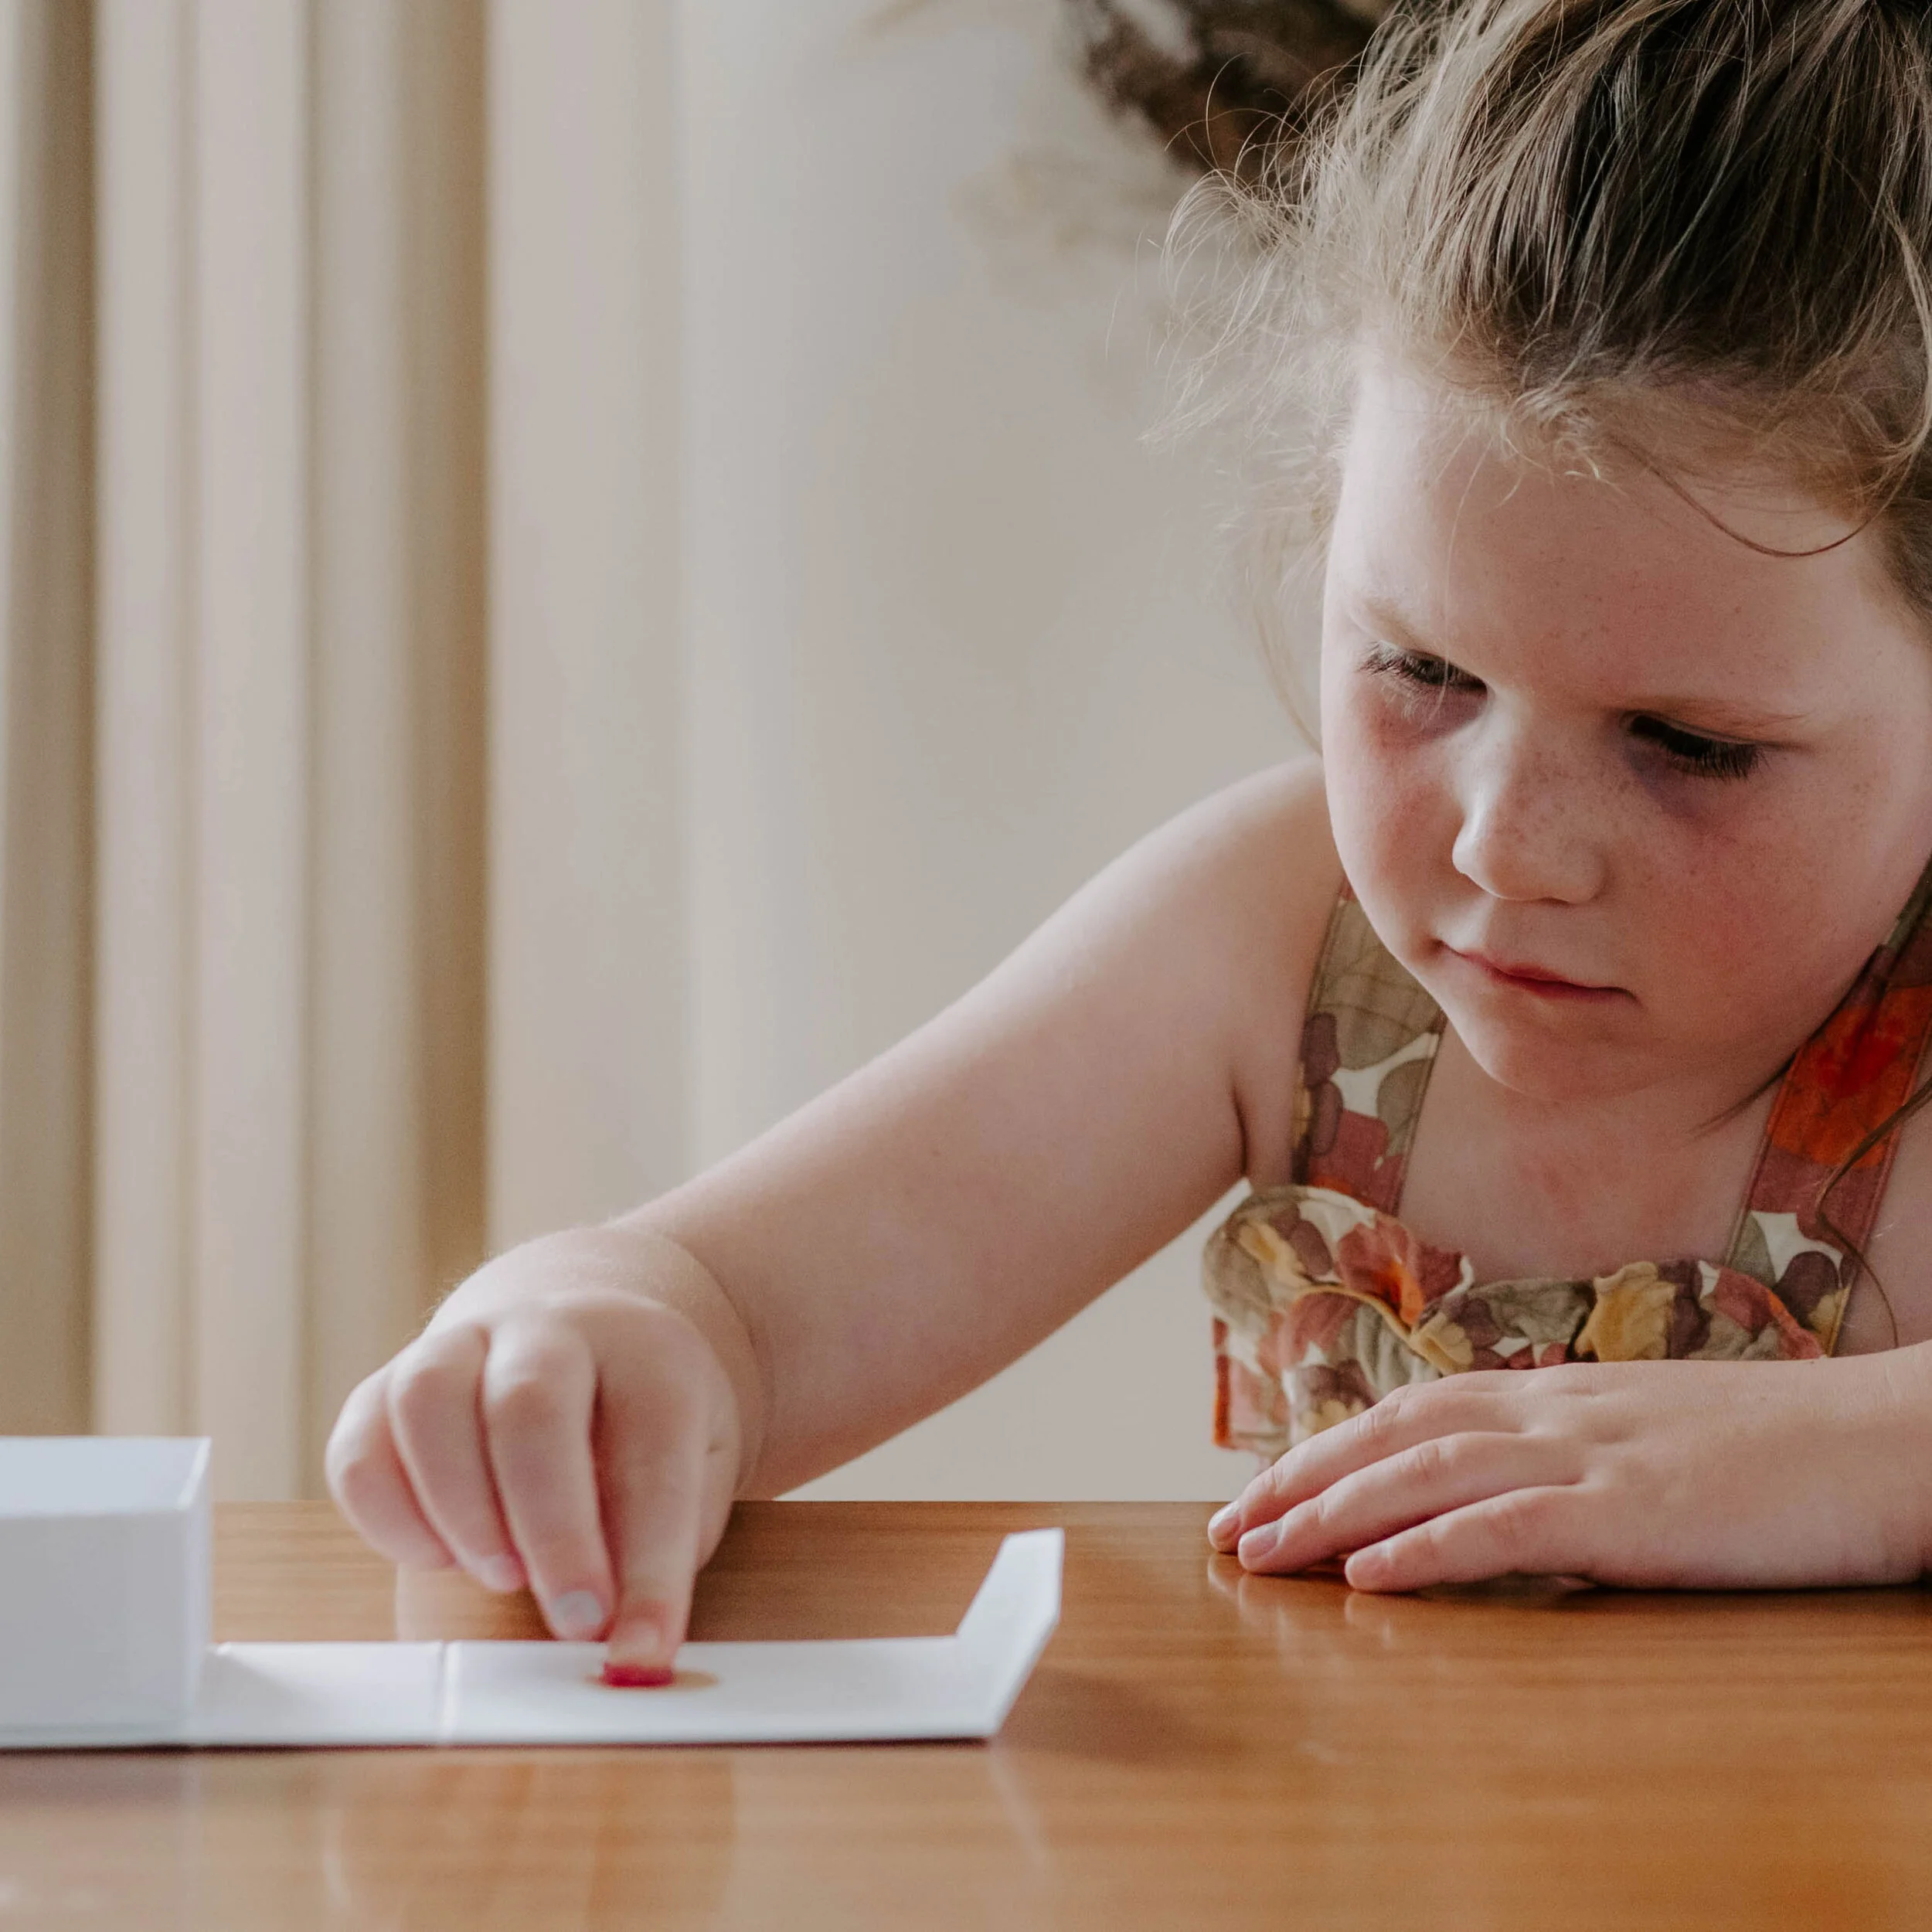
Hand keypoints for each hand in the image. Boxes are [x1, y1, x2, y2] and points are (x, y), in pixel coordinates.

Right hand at [326, 1222, 753, 1679]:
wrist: (582, 1334)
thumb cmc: (641, 1425)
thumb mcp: (691, 1468)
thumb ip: (664, 1545)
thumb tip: (626, 1648)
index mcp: (646, 1348)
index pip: (652, 1445)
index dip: (650, 1560)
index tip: (641, 1651)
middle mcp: (549, 1330)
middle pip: (529, 1405)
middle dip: (550, 1528)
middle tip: (572, 1621)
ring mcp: (462, 1344)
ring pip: (429, 1402)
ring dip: (459, 1509)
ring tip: (502, 1578)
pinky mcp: (387, 1384)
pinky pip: (359, 1442)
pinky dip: (387, 1516)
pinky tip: (437, 1557)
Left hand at [1206, 1353, 1931, 1591]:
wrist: (1893, 1438)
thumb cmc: (1785, 1449)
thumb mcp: (1658, 1438)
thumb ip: (1580, 1453)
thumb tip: (1513, 1496)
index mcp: (1563, 1392)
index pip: (1416, 1410)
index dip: (1333, 1446)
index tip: (1266, 1487)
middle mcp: (1560, 1410)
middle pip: (1396, 1434)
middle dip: (1300, 1480)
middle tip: (1225, 1528)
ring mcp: (1595, 1456)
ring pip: (1429, 1475)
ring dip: (1333, 1514)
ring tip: (1260, 1554)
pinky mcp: (1636, 1513)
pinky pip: (1509, 1527)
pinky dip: (1427, 1547)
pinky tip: (1368, 1577)